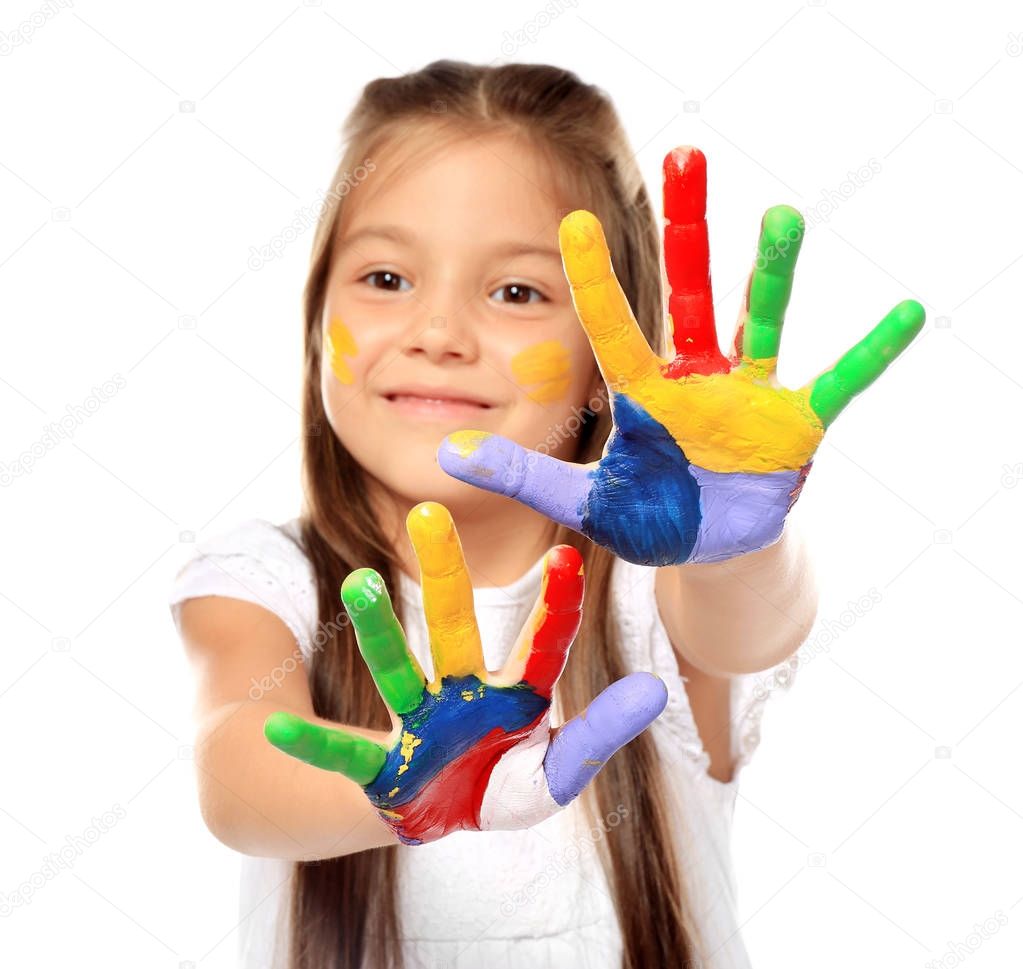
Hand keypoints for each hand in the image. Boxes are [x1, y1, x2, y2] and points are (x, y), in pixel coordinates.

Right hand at [263, 501, 666, 844]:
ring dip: (377, 631)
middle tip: (426, 513)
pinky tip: (275, 731)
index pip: (541, 645)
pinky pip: (343, 755)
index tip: (569, 556)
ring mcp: (418, 726)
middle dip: (445, 575)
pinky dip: (313, 746)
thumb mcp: (558, 770)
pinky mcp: (381, 769)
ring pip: (395, 671)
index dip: (555, 606)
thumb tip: (658, 689)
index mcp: (513, 694)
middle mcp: (461, 694)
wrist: (442, 815)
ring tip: (359, 584)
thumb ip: (600, 735)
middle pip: (453, 630)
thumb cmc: (506, 782)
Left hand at [437, 146, 924, 566]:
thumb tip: (451, 450)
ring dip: (771, 272)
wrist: (707, 547)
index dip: (594, 279)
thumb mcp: (583, 499)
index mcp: (642, 393)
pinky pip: (840, 381)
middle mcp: (696, 378)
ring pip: (760, 320)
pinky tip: (908, 313)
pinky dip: (872, 352)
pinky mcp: (796, 423)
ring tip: (780, 216)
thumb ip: (525, 475)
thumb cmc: (646, 517)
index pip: (613, 327)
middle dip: (688, 228)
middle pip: (689, 292)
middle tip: (685, 153)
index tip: (572, 221)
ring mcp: (750, 395)